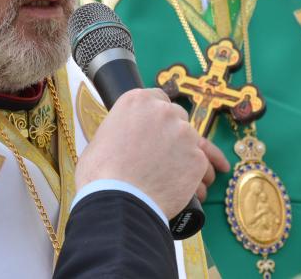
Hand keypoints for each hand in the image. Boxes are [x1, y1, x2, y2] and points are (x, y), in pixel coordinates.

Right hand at [75, 89, 223, 218]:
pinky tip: (177, 186)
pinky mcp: (197, 158)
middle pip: (176, 116)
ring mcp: (184, 134)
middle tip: (159, 153)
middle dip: (170, 133)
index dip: (155, 117)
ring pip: (190, 140)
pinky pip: (199, 163)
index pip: (157, 99)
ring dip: (182, 153)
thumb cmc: (101, 173)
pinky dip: (192, 174)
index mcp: (137, 101)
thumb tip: (124, 137)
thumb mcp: (101, 137)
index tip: (153, 130)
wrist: (118, 201)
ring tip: (168, 174)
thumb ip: (121, 128)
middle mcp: (163, 111)